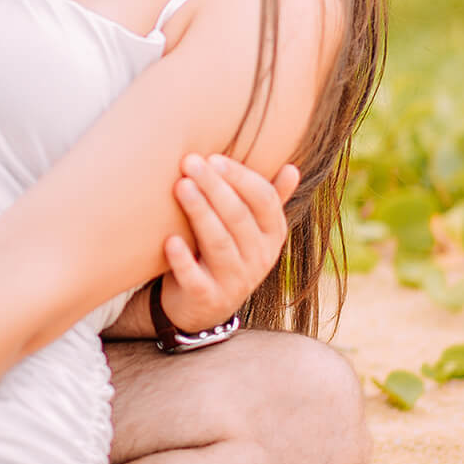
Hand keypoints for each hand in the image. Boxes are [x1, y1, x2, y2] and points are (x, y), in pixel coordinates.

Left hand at [161, 154, 299, 332]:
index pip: (265, 200)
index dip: (241, 177)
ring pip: (219, 243)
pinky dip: (183, 260)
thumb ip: (269, 199)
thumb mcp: (253, 229)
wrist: (205, 305)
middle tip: (190, 162)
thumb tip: (293, 168)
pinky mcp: (207, 298)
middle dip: (214, 187)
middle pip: (239, 217)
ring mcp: (235, 281)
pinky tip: (170, 239)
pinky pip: (196, 278)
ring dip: (200, 212)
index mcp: (272, 235)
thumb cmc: (228, 251)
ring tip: (181, 186)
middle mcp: (259, 258)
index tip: (214, 158)